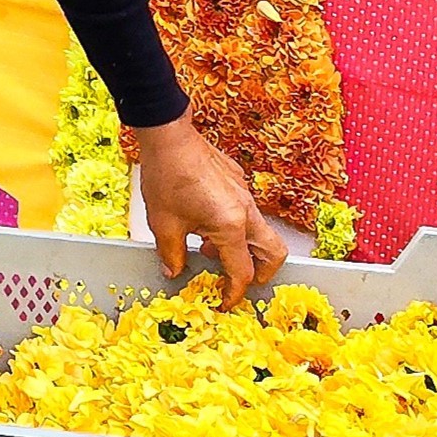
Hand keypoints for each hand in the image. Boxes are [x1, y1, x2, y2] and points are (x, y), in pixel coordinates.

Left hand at [134, 113, 285, 302]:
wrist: (168, 135)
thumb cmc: (166, 175)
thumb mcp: (163, 223)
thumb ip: (172, 254)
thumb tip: (174, 272)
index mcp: (230, 226)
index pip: (242, 271)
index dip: (234, 293)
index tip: (224, 301)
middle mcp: (246, 211)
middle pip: (273, 253)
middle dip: (260, 272)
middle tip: (235, 279)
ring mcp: (245, 194)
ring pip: (261, 231)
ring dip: (243, 247)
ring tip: (209, 248)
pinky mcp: (239, 181)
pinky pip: (247, 211)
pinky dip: (234, 225)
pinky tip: (204, 220)